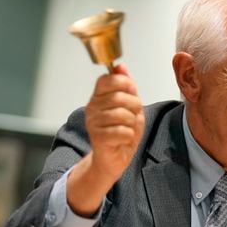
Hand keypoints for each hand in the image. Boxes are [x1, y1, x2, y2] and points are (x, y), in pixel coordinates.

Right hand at [67, 64, 144, 215]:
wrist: (113, 160)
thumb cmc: (121, 132)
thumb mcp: (128, 106)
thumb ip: (126, 87)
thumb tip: (121, 67)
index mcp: (98, 97)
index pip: (107, 79)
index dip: (124, 83)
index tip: (132, 92)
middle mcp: (92, 108)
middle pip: (119, 96)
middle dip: (134, 105)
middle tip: (134, 115)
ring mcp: (93, 123)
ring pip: (122, 114)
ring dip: (132, 122)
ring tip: (129, 128)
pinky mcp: (98, 138)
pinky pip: (122, 131)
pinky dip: (129, 135)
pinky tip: (125, 139)